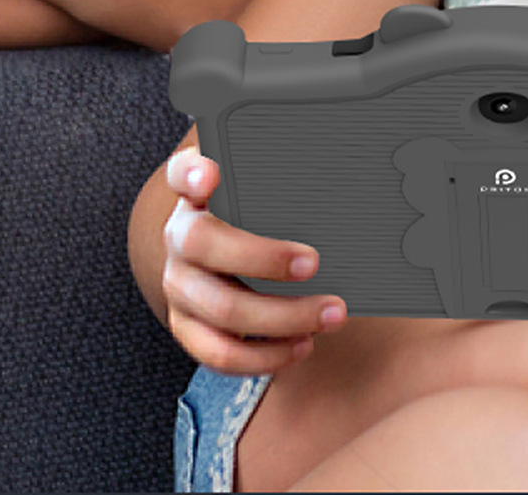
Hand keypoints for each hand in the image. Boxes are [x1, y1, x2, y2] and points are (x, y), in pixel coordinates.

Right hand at [162, 147, 347, 373]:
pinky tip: (303, 344)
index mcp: (196, 190)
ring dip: (283, 317)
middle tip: (315, 263)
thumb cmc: (264, 213)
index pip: (182, 171)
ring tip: (332, 313)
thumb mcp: (268, 189)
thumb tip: (348, 178)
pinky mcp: (187, 326)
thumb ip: (289, 179)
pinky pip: (220, 352)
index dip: (192, 172)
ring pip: (221, 307)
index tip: (212, 175)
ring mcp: (179, 283)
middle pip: (202, 243)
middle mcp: (179, 234)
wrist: (232, 255)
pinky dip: (265, 356)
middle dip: (262, 257)